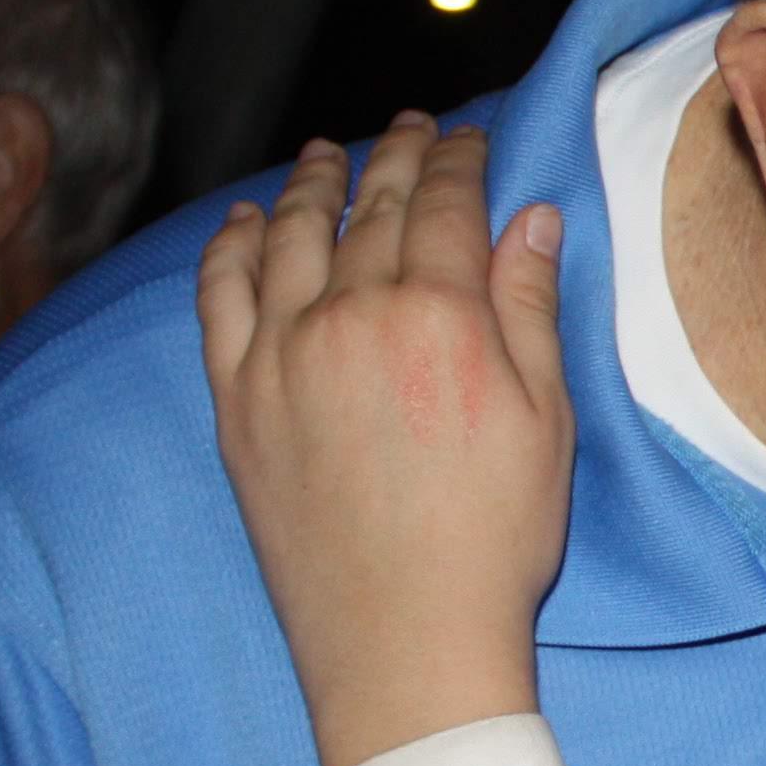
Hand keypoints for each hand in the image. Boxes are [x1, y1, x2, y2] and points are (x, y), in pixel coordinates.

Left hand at [198, 116, 575, 765]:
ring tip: (325, 155)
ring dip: (313, 184)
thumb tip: (531, 218)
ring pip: (292, 236)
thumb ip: (530, 309)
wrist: (404, 638)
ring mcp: (283, 354)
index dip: (458, 160)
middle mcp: (352, 316)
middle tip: (408, 127)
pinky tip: (246, 221)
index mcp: (441, 316)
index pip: (446, 204)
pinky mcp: (236, 398)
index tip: (466, 138)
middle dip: (394, 156)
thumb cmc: (493, 539)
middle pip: (371, 208)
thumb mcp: (545, 420)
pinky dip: (232, 247)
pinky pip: (221, 296)